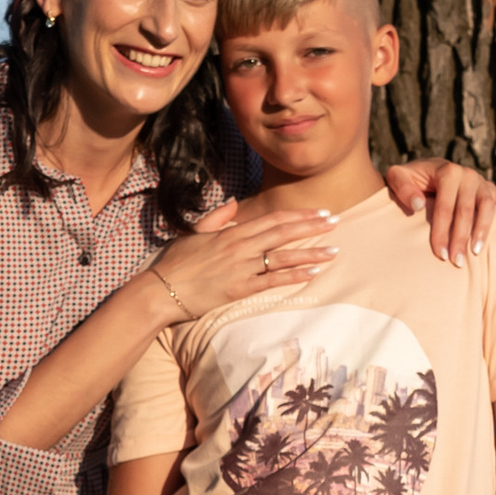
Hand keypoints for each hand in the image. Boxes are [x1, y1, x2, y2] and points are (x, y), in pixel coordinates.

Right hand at [151, 197, 337, 321]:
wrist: (160, 290)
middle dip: (312, 227)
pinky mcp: (239, 290)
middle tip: (335, 222)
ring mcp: (241, 268)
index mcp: (231, 232)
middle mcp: (240, 247)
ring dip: (310, 253)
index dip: (298, 215)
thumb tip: (235, 204)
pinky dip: (293, 276)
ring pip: (283, 257)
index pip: (272, 219)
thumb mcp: (193, 233)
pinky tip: (312, 273)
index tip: (318, 212)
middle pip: (283, 233)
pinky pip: (272, 281)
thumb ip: (217, 218)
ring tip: (334, 251)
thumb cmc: (174, 263)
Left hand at [384, 156, 495, 262]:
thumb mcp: (397, 176)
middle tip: (457, 262)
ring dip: (484, 230)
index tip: (440, 254)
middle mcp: (467, 175)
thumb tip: (418, 205)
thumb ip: (402, 188)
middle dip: (461, 237)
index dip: (443, 231)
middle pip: (467, 210)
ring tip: (477, 252)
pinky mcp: (490, 190)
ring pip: (488, 207)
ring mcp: (481, 182)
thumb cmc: (409, 180)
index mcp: (447, 171)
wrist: (424, 171)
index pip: (446, 206)